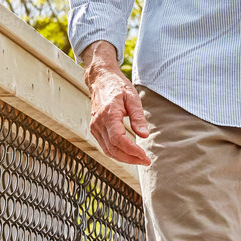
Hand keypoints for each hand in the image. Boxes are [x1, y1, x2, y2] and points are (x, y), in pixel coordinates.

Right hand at [81, 41, 150, 165]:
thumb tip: (144, 135)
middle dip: (130, 158)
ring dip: (124, 158)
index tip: (145, 156)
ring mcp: (95, 127)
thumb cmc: (118, 86)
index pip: (119, 140)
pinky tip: (128, 153)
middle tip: (146, 161)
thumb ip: (138, 117)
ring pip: (108, 150)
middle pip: (113, 149)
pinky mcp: (95, 129)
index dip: (132, 151)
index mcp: (108, 115)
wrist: (100, 79)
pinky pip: (105, 146)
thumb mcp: (132, 98)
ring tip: (139, 159)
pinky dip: (116, 153)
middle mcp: (98, 123)